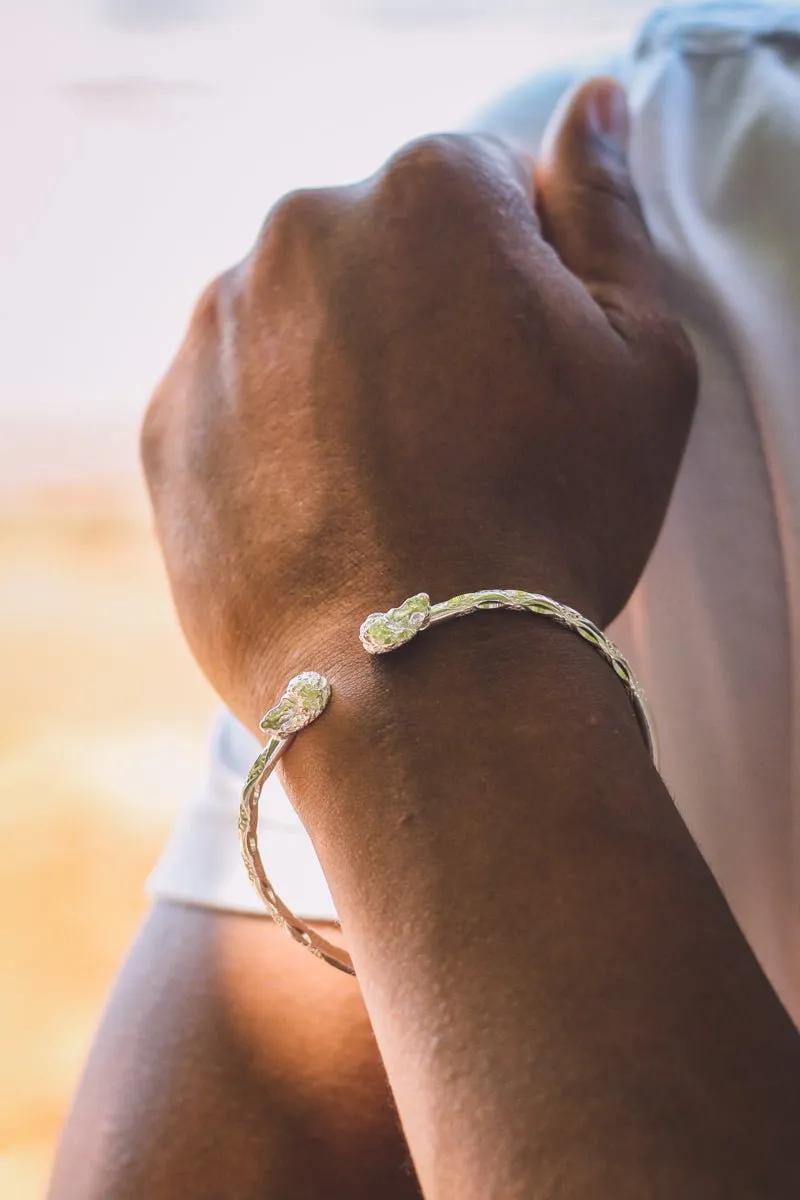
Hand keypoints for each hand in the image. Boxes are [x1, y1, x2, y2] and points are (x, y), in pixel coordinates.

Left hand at [141, 78, 696, 725]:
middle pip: (379, 251)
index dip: (518, 282)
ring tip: (392, 487)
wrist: (425, 682)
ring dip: (341, 376)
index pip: (480, 192)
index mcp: (428, 194)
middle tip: (463, 441)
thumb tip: (588, 109)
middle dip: (422, 318)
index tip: (526, 371)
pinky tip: (328, 511)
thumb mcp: (642, 357)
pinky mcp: (167, 424)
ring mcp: (218, 330)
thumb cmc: (555, 518)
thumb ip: (608, 212)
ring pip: (300, 324)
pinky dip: (275, 438)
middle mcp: (300, 233)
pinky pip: (235, 401)